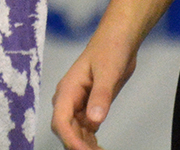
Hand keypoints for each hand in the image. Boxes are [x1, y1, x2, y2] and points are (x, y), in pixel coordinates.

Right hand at [50, 29, 138, 149]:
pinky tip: (99, 148)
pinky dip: (91, 140)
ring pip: (75, 132)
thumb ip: (100, 96)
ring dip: (85, 145)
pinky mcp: (89, 106)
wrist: (118, 39)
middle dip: (78, 146)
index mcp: (67, 90)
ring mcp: (78, 104)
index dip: (70, 140)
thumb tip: (95, 121)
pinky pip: (85, 129)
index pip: (61, 121)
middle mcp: (68, 99)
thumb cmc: (110, 49)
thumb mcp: (108, 72)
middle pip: (66, 130)